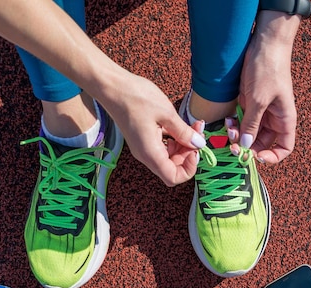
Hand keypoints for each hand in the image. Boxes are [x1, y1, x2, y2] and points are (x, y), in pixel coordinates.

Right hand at [100, 71, 205, 185]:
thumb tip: (199, 144)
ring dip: (183, 145)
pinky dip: (175, 140)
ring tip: (192, 126)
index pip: (173, 178)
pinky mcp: (143, 140)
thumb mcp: (166, 113)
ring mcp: (143, 148)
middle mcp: (145, 155)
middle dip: (189, 153)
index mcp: (150, 153)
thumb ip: (184, 132)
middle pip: (172, 168)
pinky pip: (162, 148)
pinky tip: (181, 125)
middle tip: (197, 132)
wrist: (111, 86)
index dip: (189, 168)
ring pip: (169, 158)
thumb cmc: (136, 97)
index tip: (196, 149)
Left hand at [236, 11, 300, 163]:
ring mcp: (261, 111)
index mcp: (284, 120)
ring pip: (249, 133)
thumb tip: (246, 146)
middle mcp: (274, 118)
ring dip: (238, 135)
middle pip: (262, 143)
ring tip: (228, 129)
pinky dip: (234, 124)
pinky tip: (227, 121)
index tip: (257, 158)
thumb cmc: (269, 69)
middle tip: (233, 147)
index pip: (284, 147)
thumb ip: (251, 125)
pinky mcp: (249, 103)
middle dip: (248, 146)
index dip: (273, 157)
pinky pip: (241, 121)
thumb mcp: (259, 100)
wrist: (264, 44)